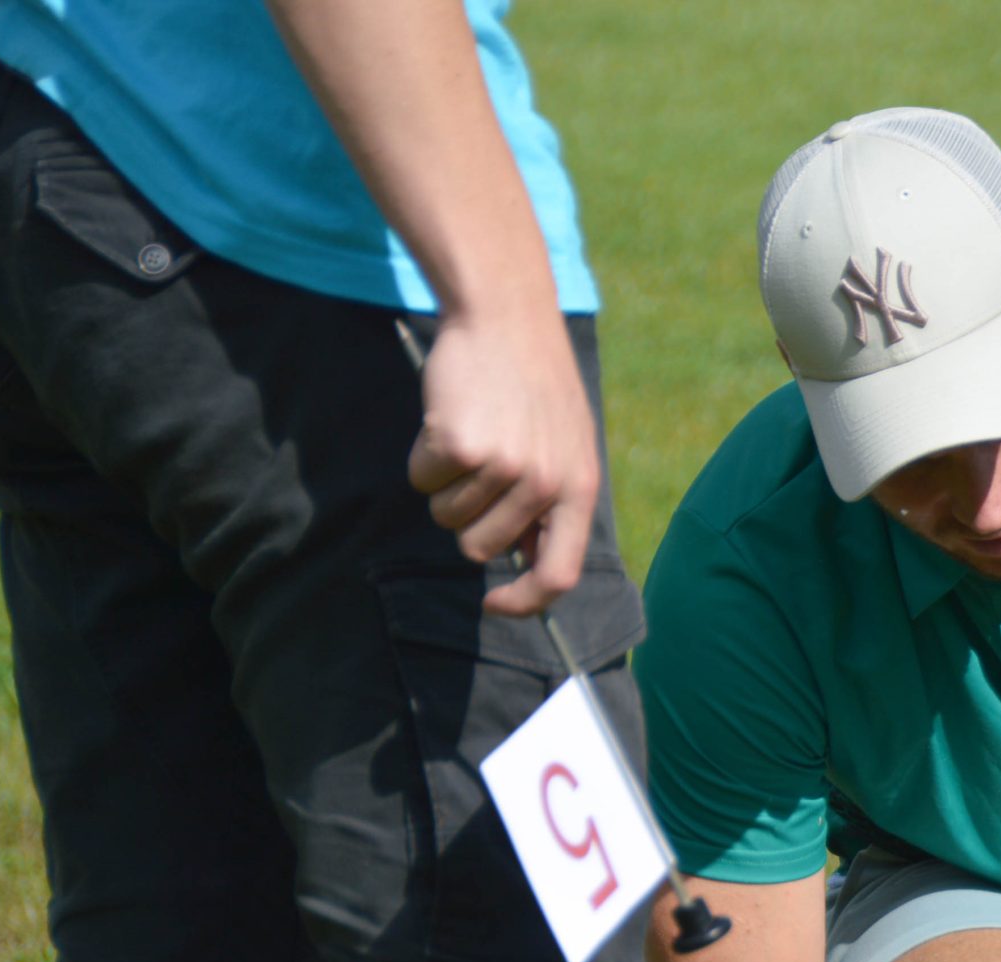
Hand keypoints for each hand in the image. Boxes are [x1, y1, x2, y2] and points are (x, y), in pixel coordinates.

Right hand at [405, 307, 598, 615]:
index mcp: (579, 490)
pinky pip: (421, 480)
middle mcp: (546, 484)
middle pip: (481, 549)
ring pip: (447, 516)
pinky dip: (422, 456)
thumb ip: (550, 503)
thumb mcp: (564, 446)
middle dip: (466, 519)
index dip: (525, 602)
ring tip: (471, 435)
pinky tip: (447, 418)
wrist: (506, 318)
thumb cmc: (532, 386)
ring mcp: (503, 466)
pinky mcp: (459, 446)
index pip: (559, 574)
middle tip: (478, 467)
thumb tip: (523, 560)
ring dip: (445, 483)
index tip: (495, 604)